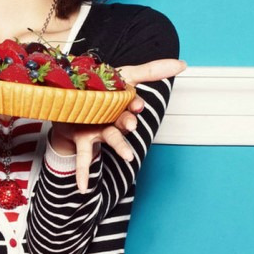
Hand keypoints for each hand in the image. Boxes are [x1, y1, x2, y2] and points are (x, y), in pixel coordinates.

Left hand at [49, 58, 185, 192]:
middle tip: (131, 125)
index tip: (136, 105)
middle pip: (123, 122)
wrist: (70, 101)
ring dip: (120, 148)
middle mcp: (113, 119)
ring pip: (111, 139)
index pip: (132, 103)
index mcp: (122, 103)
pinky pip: (85, 158)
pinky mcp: (83, 139)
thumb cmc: (102, 89)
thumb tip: (184, 64)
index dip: (134, 104)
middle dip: (128, 123)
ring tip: (127, 157)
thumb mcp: (125, 74)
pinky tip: (82, 188)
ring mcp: (99, 131)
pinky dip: (84, 174)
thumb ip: (152, 70)